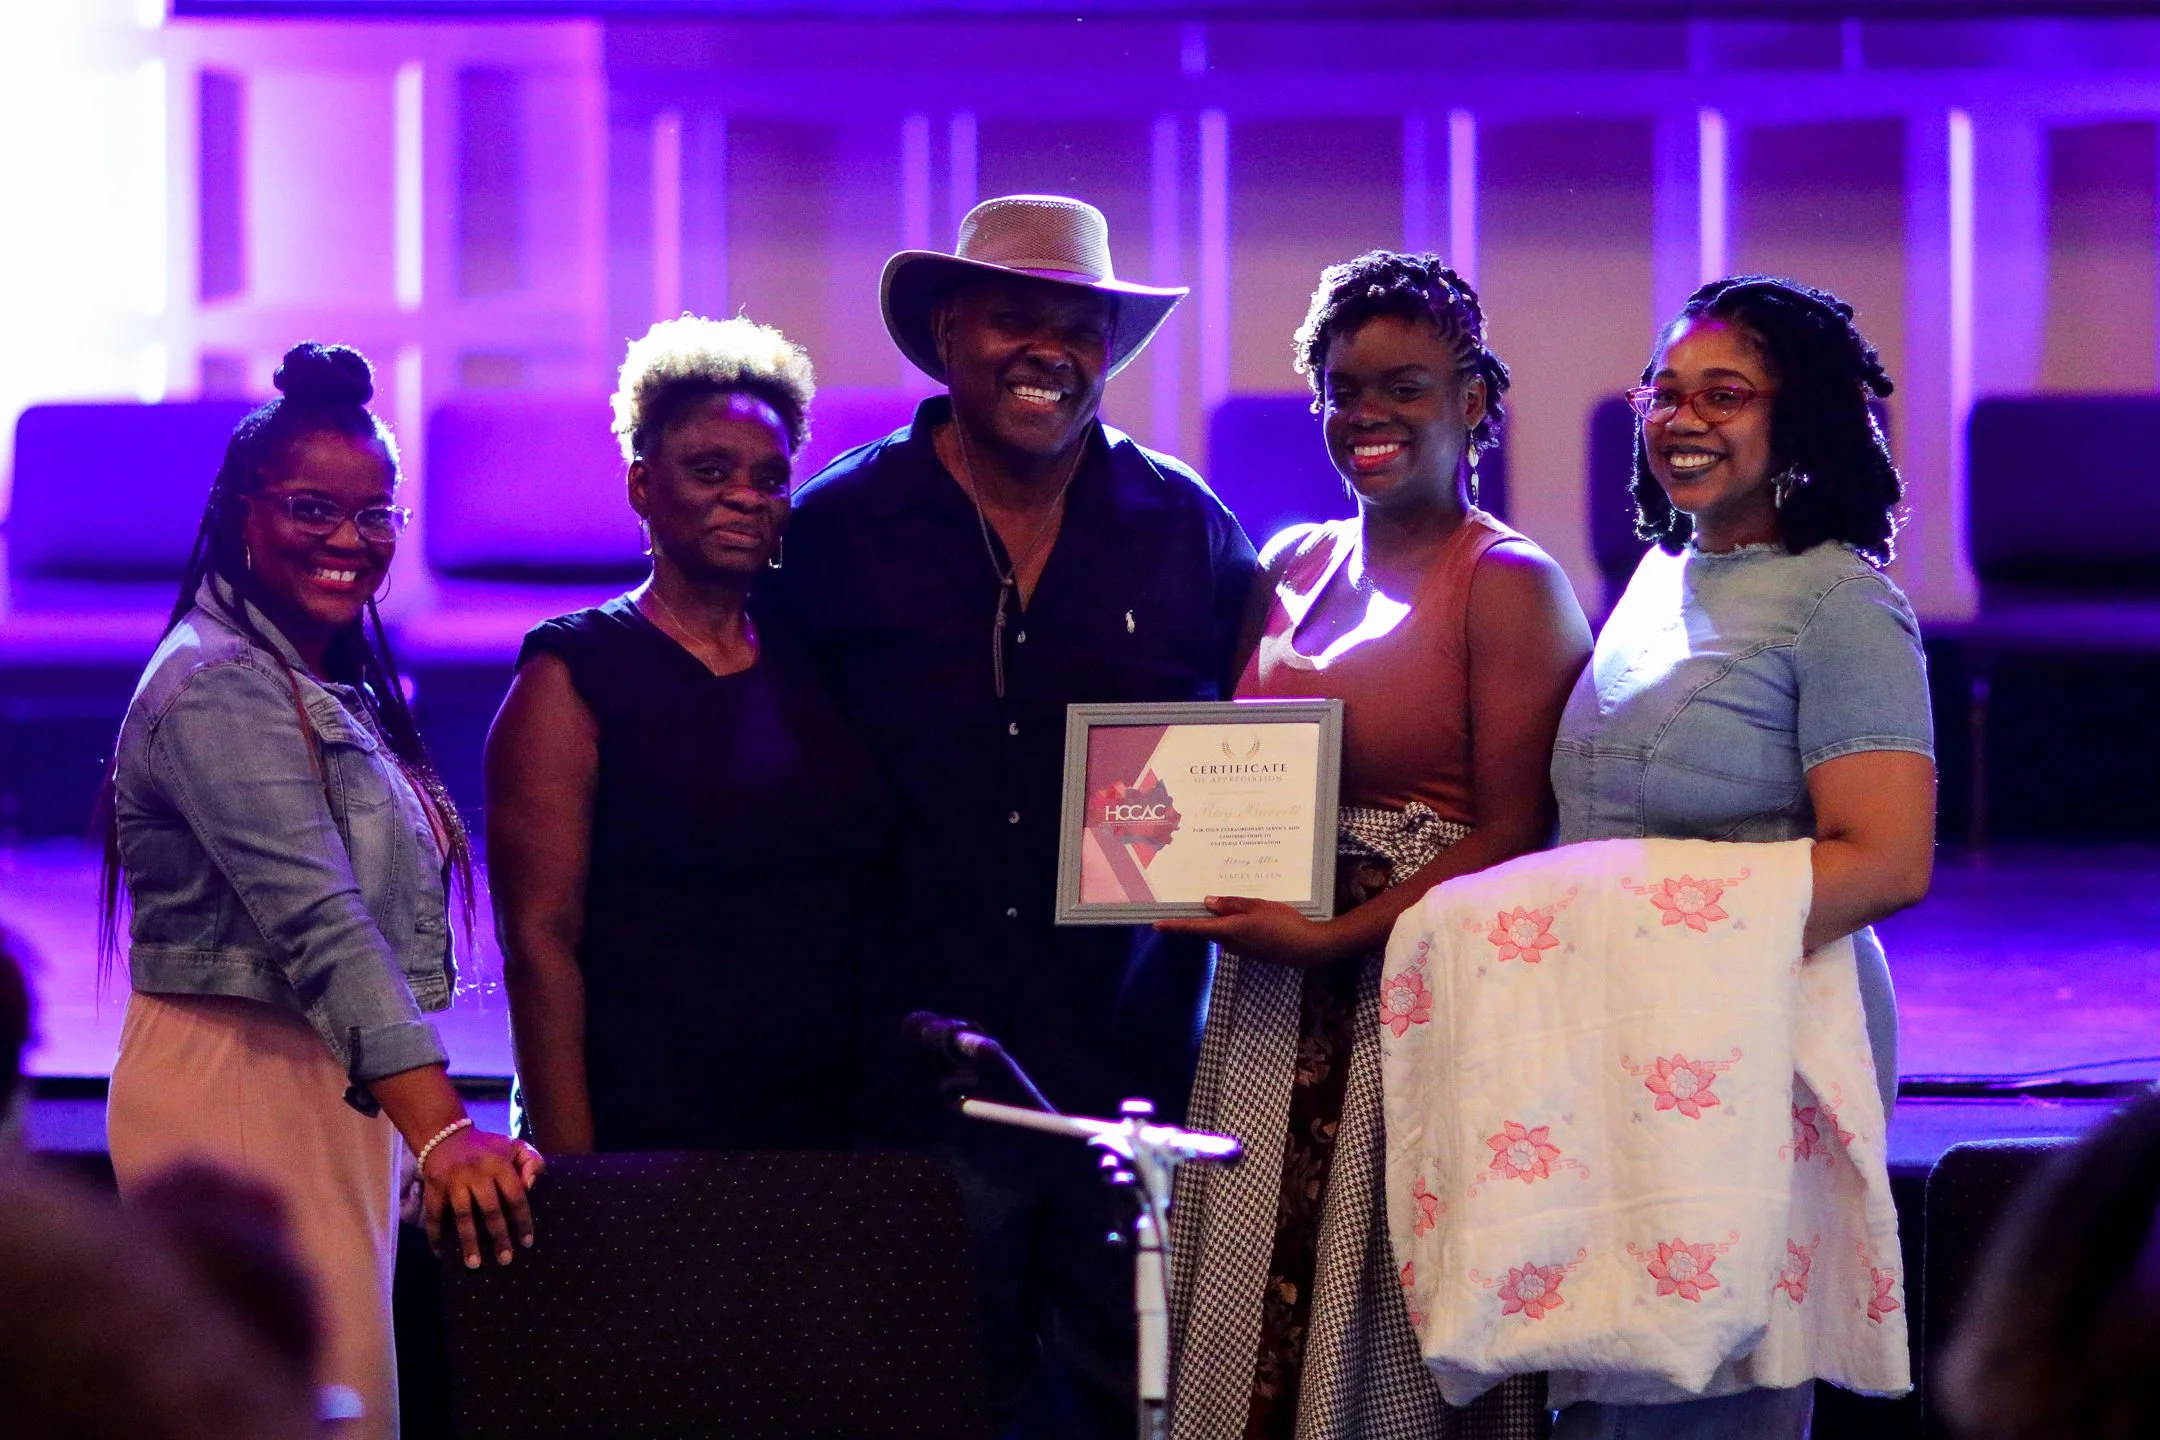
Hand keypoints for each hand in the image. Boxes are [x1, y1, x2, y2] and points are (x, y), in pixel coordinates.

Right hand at [422, 1127, 545, 1268]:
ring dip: (468, 1242)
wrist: (445, 1135)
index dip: (522, 1221)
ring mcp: (453, 1180)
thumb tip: (531, 1186)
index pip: (515, 1196)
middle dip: (499, 1237)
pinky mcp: (433, 1187)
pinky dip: (435, 1235)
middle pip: (490, 1210)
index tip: (527, 1243)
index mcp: (499, 1163)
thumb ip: (532, 1162)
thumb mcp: (514, 1146)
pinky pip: (434, 1215)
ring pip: (463, 1216)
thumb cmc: (487, 1148)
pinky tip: (440, 1253)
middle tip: (505, 1260)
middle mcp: (476, 1172)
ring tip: (474, 1264)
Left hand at [1154, 896, 1353, 968]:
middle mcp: (1231, 944)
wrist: (1309, 948)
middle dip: (1207, 914)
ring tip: (1238, 900)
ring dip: (1227, 918)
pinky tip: (1253, 914)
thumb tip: (1209, 902)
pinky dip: (1239, 924)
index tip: (1156, 925)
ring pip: (1225, 930)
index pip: (1195, 928)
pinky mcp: (1253, 951)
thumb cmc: (1284, 924)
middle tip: (1203, 894)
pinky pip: (1238, 935)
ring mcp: (1242, 950)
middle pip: (1210, 928)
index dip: (1175, 926)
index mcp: (1229, 931)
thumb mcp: (1258, 906)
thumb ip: (1232, 904)